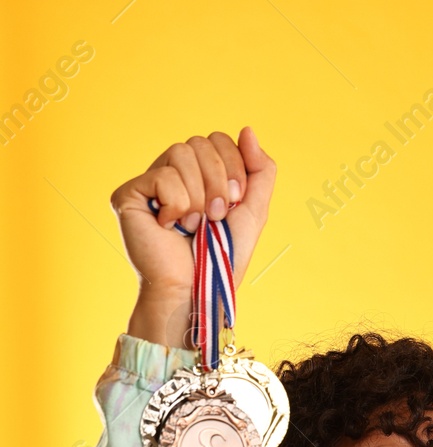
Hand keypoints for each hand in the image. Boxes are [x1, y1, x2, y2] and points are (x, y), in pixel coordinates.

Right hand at [110, 128, 274, 345]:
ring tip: (196, 224)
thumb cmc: (222, 255)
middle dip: (220, 180)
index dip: (234, 164)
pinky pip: (162, 175)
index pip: (218, 139)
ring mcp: (149, 182)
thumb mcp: (254, 210)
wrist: (197, 286)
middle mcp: (172, 172)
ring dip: (200, 194)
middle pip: (200, 142)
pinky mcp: (128, 193)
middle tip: (218, 216)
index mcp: (200, 174)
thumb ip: (259, 170)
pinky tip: (171, 226)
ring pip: (181, 152)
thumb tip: (248, 129)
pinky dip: (178, 204)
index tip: (237, 201)